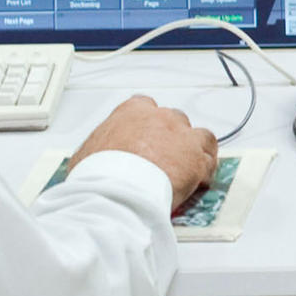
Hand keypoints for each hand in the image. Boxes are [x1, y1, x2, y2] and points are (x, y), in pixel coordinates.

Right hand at [75, 94, 218, 209]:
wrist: (116, 189)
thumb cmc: (98, 172)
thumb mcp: (87, 154)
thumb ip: (97, 150)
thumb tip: (92, 160)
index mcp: (132, 111)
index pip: (145, 106)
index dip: (148, 124)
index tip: (145, 136)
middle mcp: (160, 118)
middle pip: (174, 120)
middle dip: (171, 137)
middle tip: (164, 157)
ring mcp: (181, 136)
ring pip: (198, 135)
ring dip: (194, 148)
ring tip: (189, 165)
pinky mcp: (196, 158)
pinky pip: (209, 158)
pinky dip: (207, 168)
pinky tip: (200, 179)